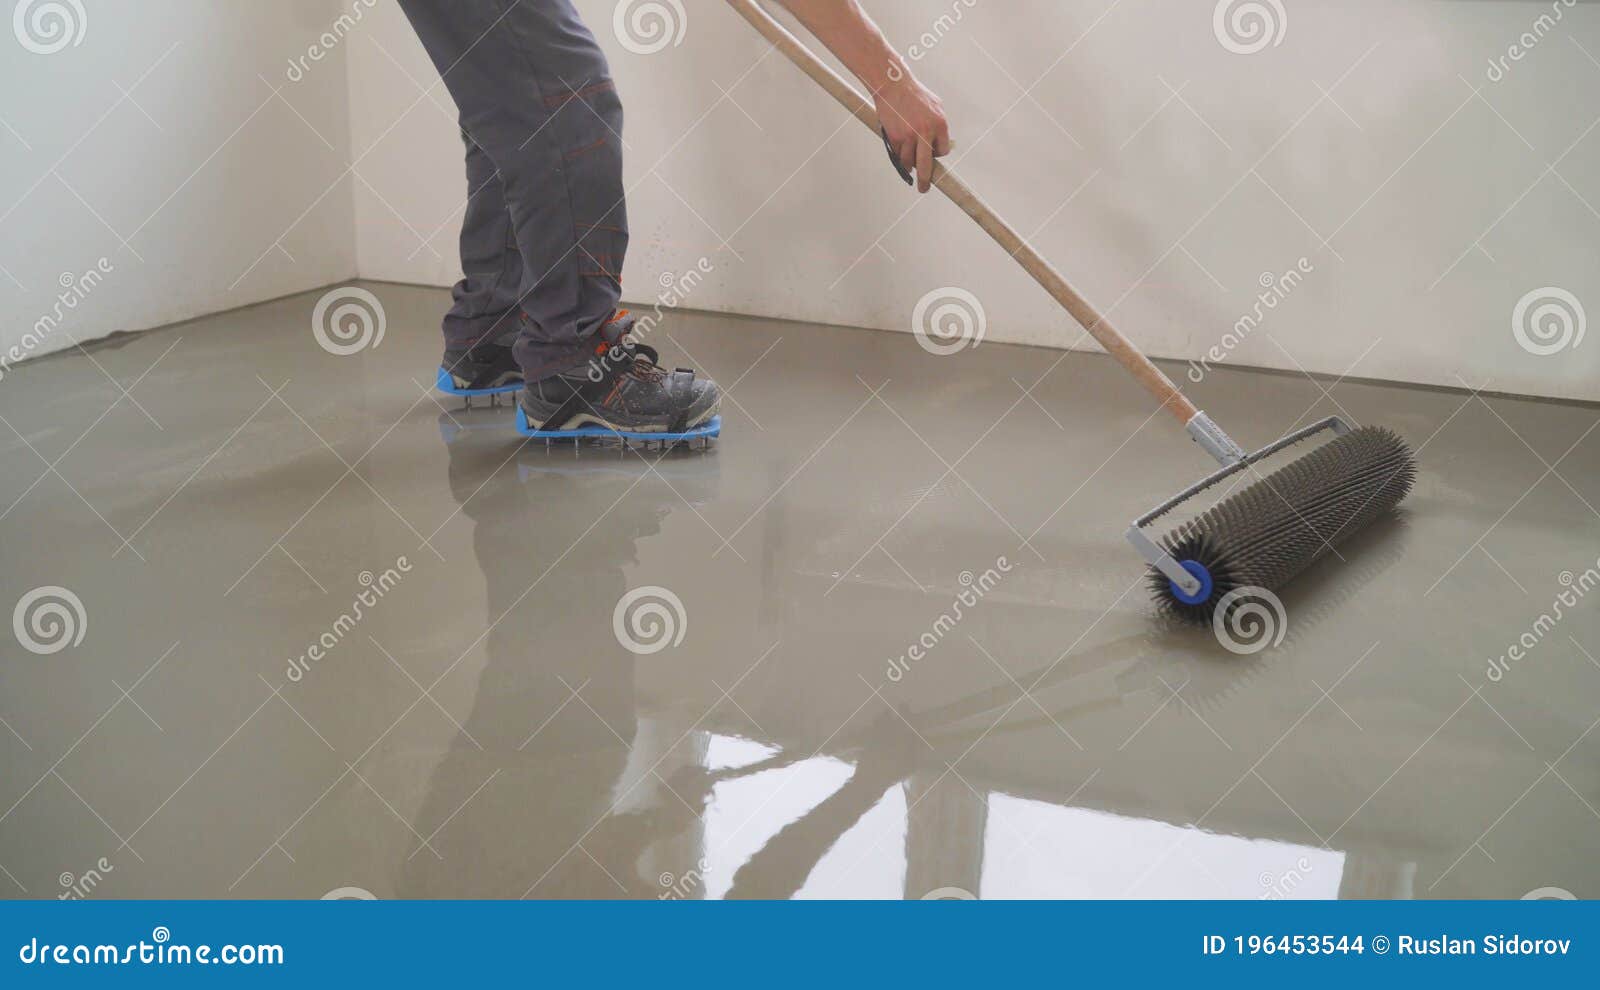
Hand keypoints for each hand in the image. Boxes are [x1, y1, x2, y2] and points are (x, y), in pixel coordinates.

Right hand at [874, 77, 950, 192]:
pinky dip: (898, 154)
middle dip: (925, 180)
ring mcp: (909, 135)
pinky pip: (897, 154)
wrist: (893, 85)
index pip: (942, 150)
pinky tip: (899, 147)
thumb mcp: (935, 105)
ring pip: (909, 162)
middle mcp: (925, 131)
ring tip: (908, 162)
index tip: (933, 157)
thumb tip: (941, 145)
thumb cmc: (914, 95)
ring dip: (908, 164)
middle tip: (924, 189)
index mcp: (940, 123)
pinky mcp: (895, 137)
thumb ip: (939, 125)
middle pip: (926, 165)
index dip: (937, 154)